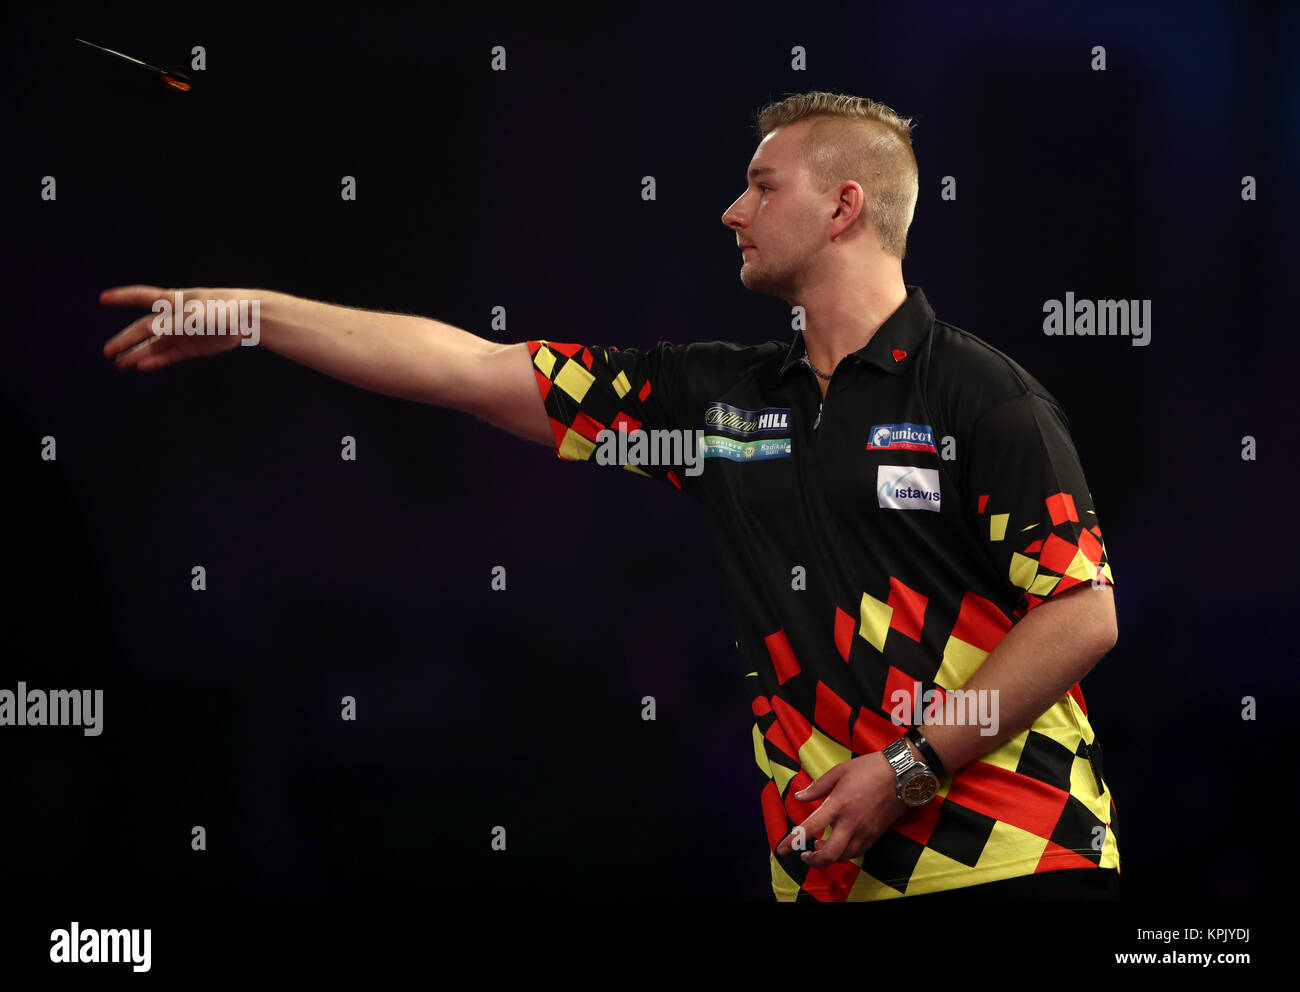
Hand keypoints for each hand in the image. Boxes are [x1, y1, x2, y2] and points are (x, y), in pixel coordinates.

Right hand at [101, 285, 257, 370]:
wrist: (247, 320)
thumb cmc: (222, 309)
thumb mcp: (197, 314)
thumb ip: (174, 322)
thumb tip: (151, 329)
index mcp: (172, 301)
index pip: (142, 296)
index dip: (122, 297)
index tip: (103, 299)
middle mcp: (173, 318)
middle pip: (144, 329)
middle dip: (125, 340)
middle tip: (108, 351)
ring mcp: (181, 334)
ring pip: (154, 345)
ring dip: (137, 354)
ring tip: (119, 364)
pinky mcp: (191, 348)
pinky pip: (169, 356)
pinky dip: (155, 361)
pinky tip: (141, 366)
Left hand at [774, 751, 910, 867]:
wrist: (902, 774)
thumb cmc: (868, 769)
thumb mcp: (839, 771)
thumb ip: (817, 787)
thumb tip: (798, 796)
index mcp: (838, 805)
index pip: (810, 828)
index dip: (793, 841)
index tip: (781, 850)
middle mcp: (851, 823)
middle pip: (829, 855)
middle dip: (813, 860)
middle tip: (805, 854)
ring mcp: (865, 831)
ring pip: (844, 857)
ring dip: (829, 857)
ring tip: (820, 846)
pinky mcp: (876, 835)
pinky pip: (857, 852)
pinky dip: (844, 853)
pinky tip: (839, 843)